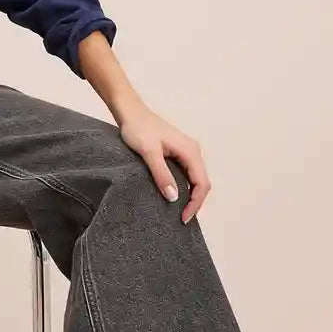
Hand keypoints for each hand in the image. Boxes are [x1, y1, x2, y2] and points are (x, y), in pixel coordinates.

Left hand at [117, 104, 210, 223]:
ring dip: (190, 196)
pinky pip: (186, 174)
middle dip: (195, 202)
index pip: (202, 183)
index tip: (183, 218)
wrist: (130, 112)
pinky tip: (173, 196)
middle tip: (181, 219)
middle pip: (202, 183)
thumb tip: (175, 198)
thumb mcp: (149, 152)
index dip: (196, 203)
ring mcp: (186, 152)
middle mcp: (193, 151)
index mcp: (191, 151)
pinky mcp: (177, 153)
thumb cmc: (138, 129)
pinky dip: (184, 187)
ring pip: (194, 179)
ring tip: (178, 212)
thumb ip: (162, 174)